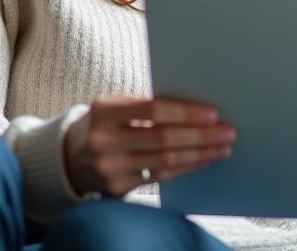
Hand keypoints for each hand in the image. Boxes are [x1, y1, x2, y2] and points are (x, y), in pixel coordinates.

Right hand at [64, 96, 234, 197]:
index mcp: (104, 110)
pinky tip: (201, 160)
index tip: (212, 114)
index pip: (153, 110)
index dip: (185, 113)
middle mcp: (103, 140)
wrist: (69, 157)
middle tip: (227, 132)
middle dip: (200, 136)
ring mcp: (109, 168)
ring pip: (165, 161)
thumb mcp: (115, 106)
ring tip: (222, 148)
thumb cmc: (104, 123)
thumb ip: (147, 105)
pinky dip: (184, 167)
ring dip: (199, 154)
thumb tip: (196, 109)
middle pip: (163, 138)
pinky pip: (159, 177)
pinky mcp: (116, 189)